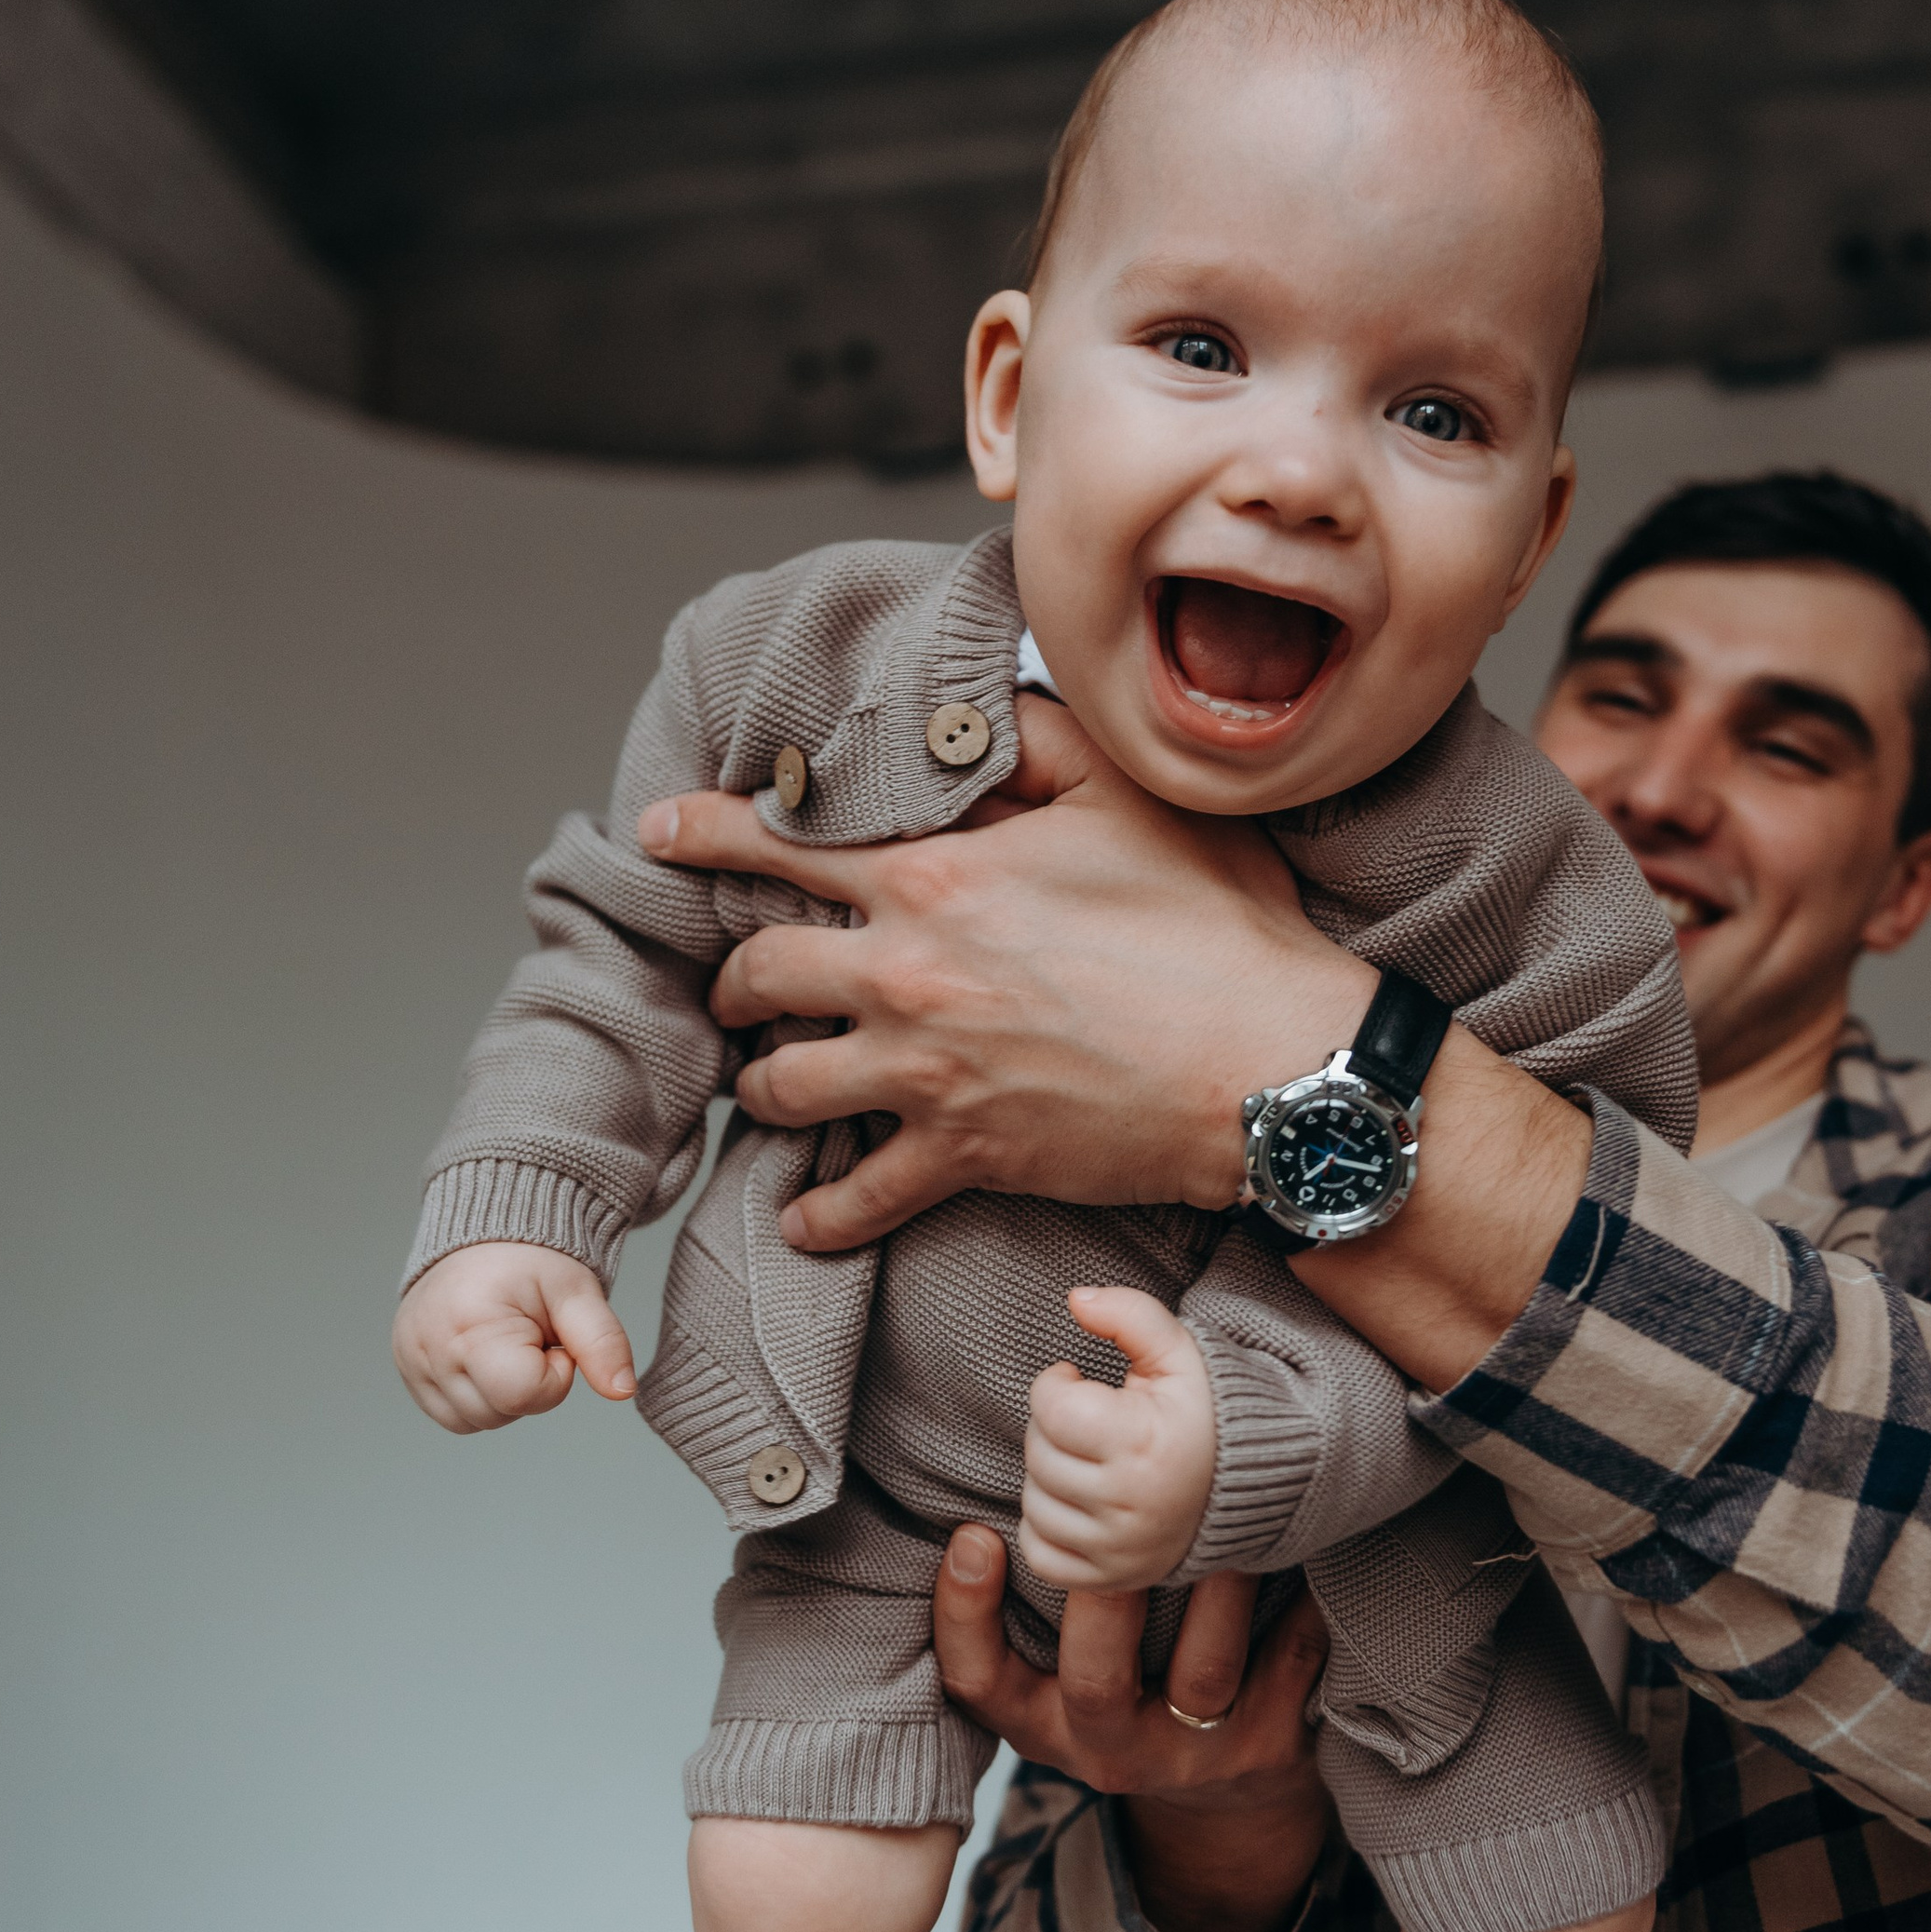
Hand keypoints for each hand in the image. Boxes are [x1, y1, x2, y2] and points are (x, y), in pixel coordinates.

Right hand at [392, 1242, 636, 1431]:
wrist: (485, 1233)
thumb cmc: (533, 1260)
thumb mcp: (578, 1293)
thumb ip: (603, 1343)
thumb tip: (623, 1391)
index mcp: (470, 1326)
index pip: (524, 1395)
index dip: (554, 1374)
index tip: (550, 1337)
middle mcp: (429, 1349)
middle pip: (500, 1414)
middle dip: (529, 1384)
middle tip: (530, 1335)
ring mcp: (411, 1361)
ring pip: (476, 1421)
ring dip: (503, 1393)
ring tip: (507, 1342)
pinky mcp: (406, 1368)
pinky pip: (452, 1414)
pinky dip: (478, 1395)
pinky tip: (486, 1355)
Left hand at [635, 702, 1365, 1249]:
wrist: (1272, 1066)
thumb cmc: (1216, 926)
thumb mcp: (1127, 795)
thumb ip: (1032, 740)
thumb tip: (971, 713)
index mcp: (935, 878)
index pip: (780, 845)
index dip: (705, 835)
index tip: (658, 834)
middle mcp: (908, 975)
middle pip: (758, 976)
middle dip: (732, 981)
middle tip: (736, 989)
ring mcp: (927, 1074)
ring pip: (783, 1087)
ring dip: (763, 1085)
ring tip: (771, 1084)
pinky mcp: (963, 1156)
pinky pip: (855, 1199)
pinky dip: (818, 1215)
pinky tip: (801, 1217)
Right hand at [932, 1526, 1332, 1931]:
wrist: (1224, 1808)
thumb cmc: (1127, 1698)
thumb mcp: (1057, 1674)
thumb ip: (1030, 1600)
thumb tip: (1022, 1473)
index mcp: (1041, 1724)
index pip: (980, 1682)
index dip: (966, 1615)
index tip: (974, 1535)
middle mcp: (1109, 1750)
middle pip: (1095, 1682)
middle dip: (1105, 1595)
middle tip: (1122, 1508)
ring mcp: (1194, 1757)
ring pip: (1204, 1674)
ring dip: (1218, 1587)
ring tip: (1228, 1507)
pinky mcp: (1270, 1749)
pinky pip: (1289, 1665)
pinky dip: (1300, 1604)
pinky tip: (1306, 1545)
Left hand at [1021, 1287, 1216, 1587]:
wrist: (1254, 1485)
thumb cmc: (1207, 1411)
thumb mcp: (1179, 1351)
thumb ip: (1129, 1314)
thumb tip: (1075, 1298)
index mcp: (1144, 1441)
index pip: (1051, 1407)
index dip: (1057, 1383)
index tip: (1081, 1381)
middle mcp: (1129, 1503)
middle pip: (1039, 1453)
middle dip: (1055, 1427)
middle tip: (1089, 1419)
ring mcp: (1120, 1548)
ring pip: (1035, 1503)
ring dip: (1049, 1474)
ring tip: (1087, 1456)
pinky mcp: (1112, 1578)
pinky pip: (1041, 1554)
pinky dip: (1046, 1527)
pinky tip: (1076, 1500)